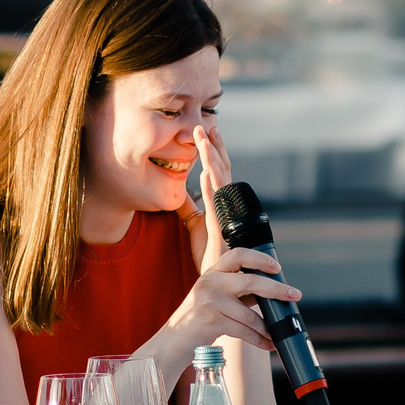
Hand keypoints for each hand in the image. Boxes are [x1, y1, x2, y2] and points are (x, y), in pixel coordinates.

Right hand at [165, 245, 299, 354]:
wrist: (176, 338)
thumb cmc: (200, 316)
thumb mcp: (216, 295)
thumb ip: (238, 289)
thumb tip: (272, 291)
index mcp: (213, 272)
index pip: (237, 255)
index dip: (259, 258)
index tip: (276, 266)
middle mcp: (211, 283)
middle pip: (251, 281)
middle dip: (277, 289)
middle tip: (295, 294)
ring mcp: (210, 302)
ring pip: (249, 314)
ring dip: (267, 326)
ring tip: (278, 332)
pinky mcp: (212, 322)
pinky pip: (243, 331)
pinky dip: (259, 339)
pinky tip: (268, 344)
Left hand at [193, 123, 234, 270]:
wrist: (221, 279)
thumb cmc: (210, 253)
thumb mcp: (195, 223)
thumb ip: (189, 206)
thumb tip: (178, 189)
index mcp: (221, 203)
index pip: (218, 171)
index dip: (213, 151)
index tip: (208, 131)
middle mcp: (226, 206)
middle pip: (222, 170)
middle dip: (214, 147)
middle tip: (207, 125)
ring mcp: (225, 217)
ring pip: (219, 182)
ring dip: (211, 160)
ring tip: (203, 140)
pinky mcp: (220, 231)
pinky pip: (215, 206)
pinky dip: (210, 189)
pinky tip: (204, 174)